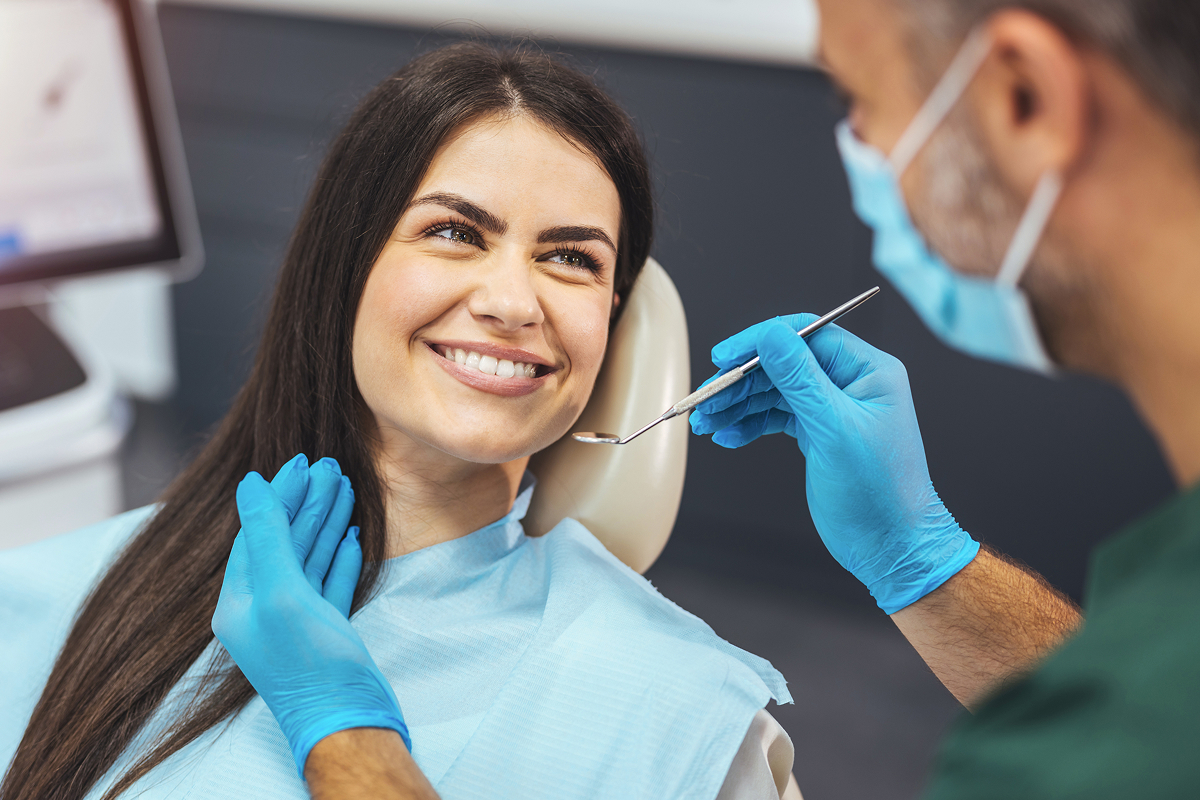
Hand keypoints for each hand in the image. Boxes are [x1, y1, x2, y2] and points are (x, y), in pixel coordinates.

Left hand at [212, 454, 409, 776]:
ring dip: (325, 521)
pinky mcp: (325, 631)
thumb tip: (249, 485)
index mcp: (240, 602)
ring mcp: (296, 621)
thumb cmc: (311, 665)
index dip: (279, 496)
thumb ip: (266, 536)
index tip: (302, 464)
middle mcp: (263, 609)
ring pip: (309, 557)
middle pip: (285, 541)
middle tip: (329, 466)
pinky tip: (350, 535)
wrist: (348, 721)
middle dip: (306, 502)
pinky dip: (339, 555)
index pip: (256, 534)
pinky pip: (329, 582)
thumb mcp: (282, 593)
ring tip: (344, 486)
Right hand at [689, 316, 978, 613]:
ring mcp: (833, 408)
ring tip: (706, 422)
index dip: (760, 342)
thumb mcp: (834, 429)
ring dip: (737, 405)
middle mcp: (851, 383)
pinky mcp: (818, 432)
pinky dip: (749, 425)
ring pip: (774, 391)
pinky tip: (728, 436)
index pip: (805, 335)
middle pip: (782, 364)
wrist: (891, 547)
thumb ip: (800, 378)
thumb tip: (770, 335)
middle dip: (740, 381)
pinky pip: (776, 417)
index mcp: (868, 370)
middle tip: (706, 400)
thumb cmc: (879, 494)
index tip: (724, 357)